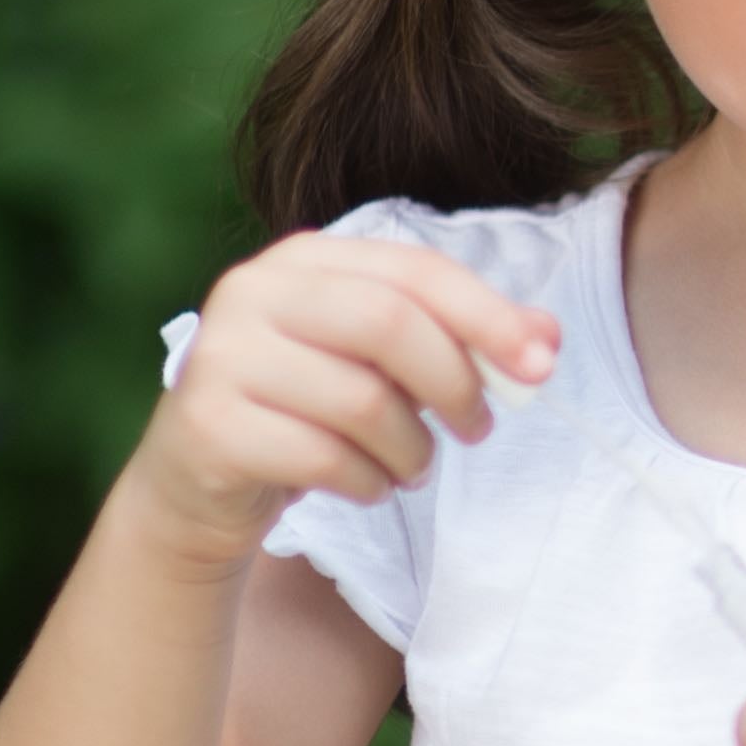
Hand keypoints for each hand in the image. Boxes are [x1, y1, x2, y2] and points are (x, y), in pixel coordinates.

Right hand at [126, 232, 557, 565]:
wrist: (199, 484)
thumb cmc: (308, 411)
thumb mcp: (383, 367)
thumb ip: (460, 340)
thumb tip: (547, 337)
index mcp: (303, 259)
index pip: (414, 270)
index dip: (488, 315)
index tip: (541, 367)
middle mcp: (252, 291)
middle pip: (388, 324)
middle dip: (454, 384)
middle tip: (478, 429)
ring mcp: (221, 355)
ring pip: (362, 401)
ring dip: (412, 450)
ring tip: (411, 467)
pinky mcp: (208, 424)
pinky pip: (324, 458)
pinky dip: (368, 483)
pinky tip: (367, 486)